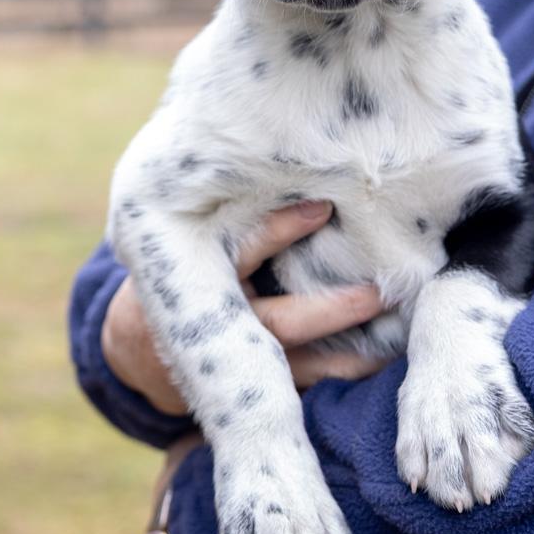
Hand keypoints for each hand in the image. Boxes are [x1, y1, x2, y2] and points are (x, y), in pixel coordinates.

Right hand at [101, 200, 388, 415]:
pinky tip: (378, 360)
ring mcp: (240, 363)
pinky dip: (341, 374)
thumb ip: (224, 208)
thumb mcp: (182, 237)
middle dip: (332, 310)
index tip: (323, 208)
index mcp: (201, 276)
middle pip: (281, 322)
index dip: (282, 230)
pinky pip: (305, 387)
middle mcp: (221, 324)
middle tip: (379, 292)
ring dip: (348, 354)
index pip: (244, 251)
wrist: (138, 351)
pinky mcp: (256, 388)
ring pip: (299, 366)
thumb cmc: (178, 271)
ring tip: (395, 337)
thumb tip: (278, 146)